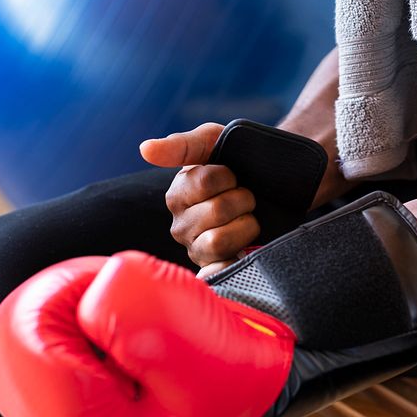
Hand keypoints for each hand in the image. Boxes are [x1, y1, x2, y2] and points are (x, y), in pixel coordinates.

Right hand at [139, 123, 259, 277]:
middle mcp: (181, 226)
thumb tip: (145, 149)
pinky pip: (215, 273)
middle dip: (243, 199)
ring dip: (246, 225)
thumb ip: (181, 145)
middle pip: (217, 211)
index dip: (229, 175)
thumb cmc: (236, 163)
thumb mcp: (212, 142)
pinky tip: (236, 255)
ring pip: (218, 241)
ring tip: (248, 219)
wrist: (270, 187)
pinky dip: (225, 265)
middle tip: (246, 198)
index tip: (233, 175)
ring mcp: (197, 250)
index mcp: (177, 195)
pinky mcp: (214, 270)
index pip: (205, 181)